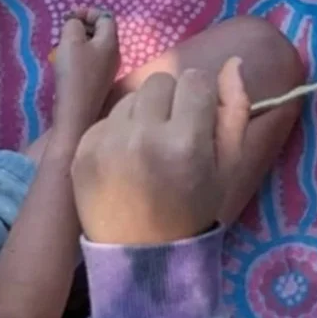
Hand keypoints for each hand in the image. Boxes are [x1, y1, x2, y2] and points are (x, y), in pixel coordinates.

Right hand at [51, 7, 120, 142]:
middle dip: (83, 26)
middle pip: (102, 31)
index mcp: (111, 41)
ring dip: (80, 41)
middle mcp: (114, 53)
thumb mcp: (70, 41)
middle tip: (65, 30)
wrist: (76, 110)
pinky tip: (67, 61)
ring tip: (63, 45)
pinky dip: (80, 54)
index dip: (88, 12)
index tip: (69, 17)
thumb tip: (76, 23)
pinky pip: (92, 59)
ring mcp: (108, 69)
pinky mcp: (99, 81)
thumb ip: (74, 24)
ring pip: (95, 46)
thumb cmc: (74, 72)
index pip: (105, 17)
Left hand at [71, 59, 249, 245]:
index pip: (196, 80)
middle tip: (173, 134)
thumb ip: (234, 112)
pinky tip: (125, 160)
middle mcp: (144, 137)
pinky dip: (118, 132)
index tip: (199, 122)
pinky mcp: (82, 151)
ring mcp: (107, 143)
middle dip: (171, 101)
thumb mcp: (228, 168)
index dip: (201, 99)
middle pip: (161, 80)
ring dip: (143, 113)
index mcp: (186, 143)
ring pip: (131, 96)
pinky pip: (106, 118)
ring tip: (148, 149)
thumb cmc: (192, 210)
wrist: (141, 255)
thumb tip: (232, 62)